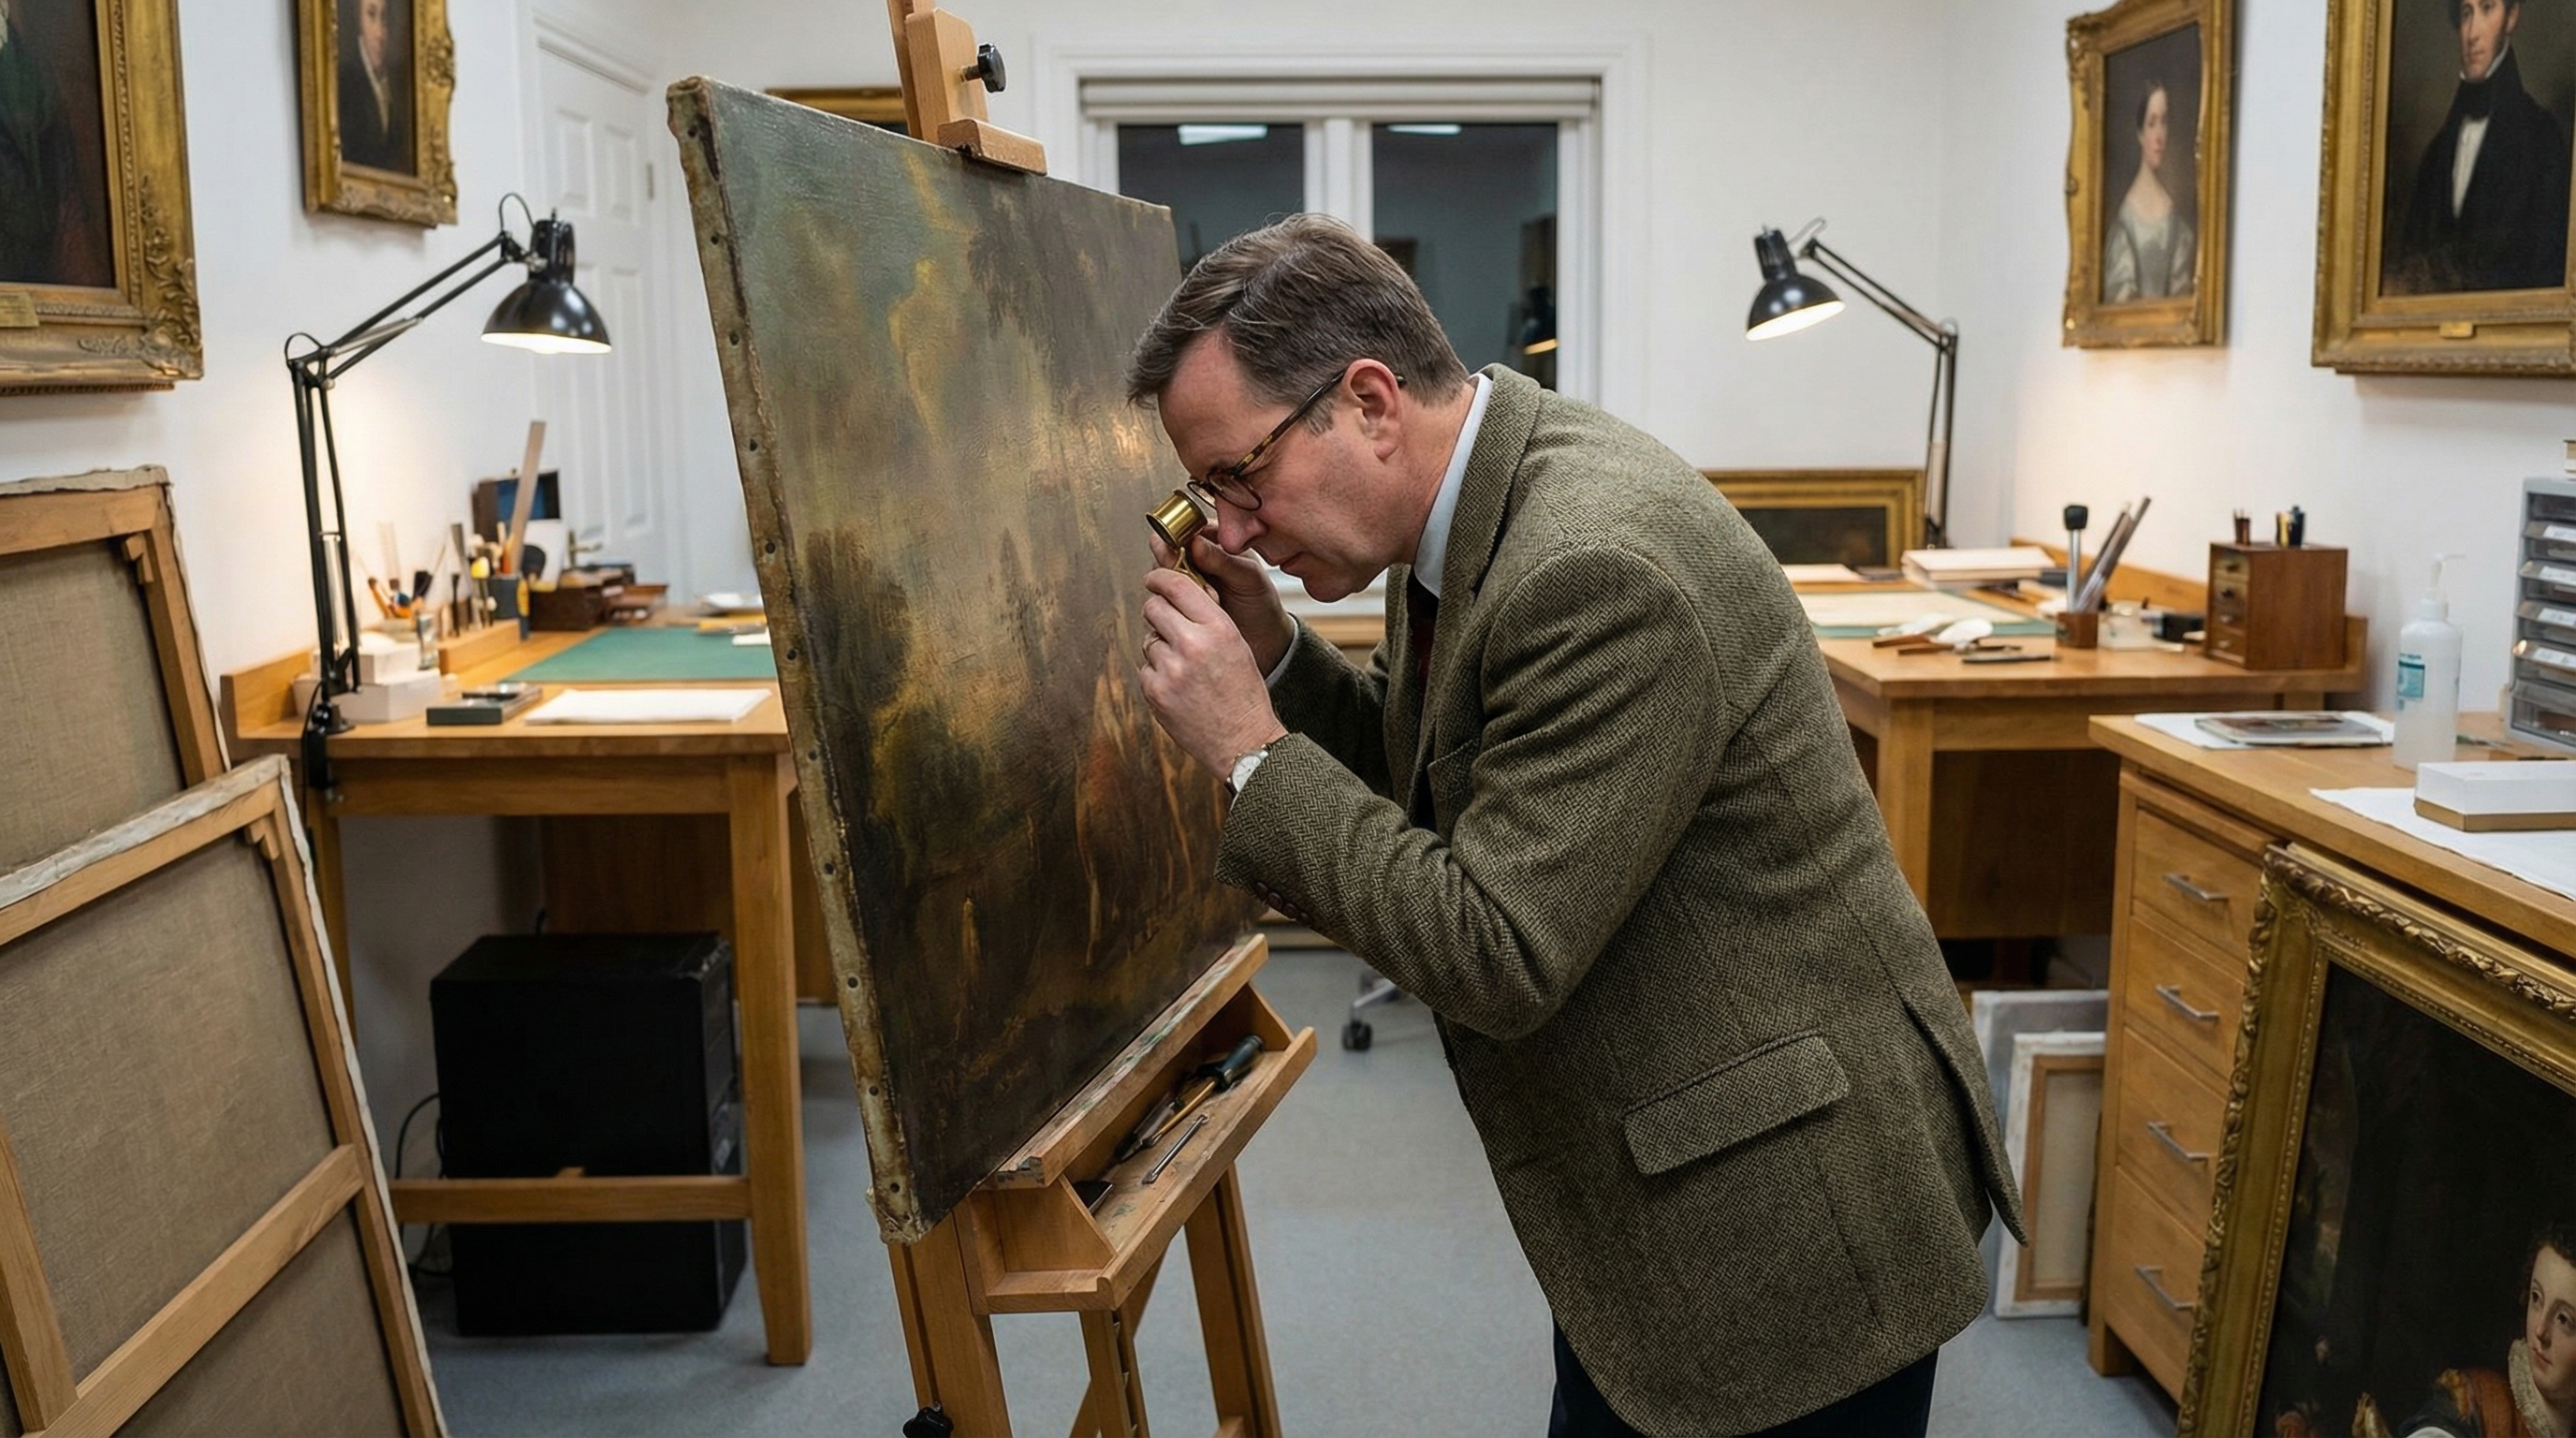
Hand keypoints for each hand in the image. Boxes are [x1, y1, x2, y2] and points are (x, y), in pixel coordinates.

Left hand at [1138, 567, 1287, 775]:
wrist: (1243, 741)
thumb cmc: (1243, 692)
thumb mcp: (1236, 644)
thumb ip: (1207, 617)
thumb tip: (1175, 592)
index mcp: (1218, 628)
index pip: (1178, 585)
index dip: (1160, 578)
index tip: (1154, 578)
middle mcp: (1192, 644)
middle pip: (1153, 607)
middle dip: (1159, 612)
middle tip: (1169, 626)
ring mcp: (1170, 669)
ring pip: (1149, 640)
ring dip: (1161, 649)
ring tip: (1186, 669)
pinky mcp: (1155, 691)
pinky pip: (1146, 668)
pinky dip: (1158, 675)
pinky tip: (1180, 688)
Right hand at [1149, 530, 1294, 673]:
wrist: (1264, 642)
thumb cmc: (1262, 604)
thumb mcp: (1249, 578)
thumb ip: (1223, 560)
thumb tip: (1195, 543)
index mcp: (1218, 543)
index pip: (1190, 530)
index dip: (1180, 535)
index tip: (1179, 546)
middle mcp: (1198, 561)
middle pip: (1170, 549)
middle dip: (1172, 559)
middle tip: (1180, 569)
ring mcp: (1187, 582)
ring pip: (1164, 573)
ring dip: (1173, 582)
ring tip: (1196, 591)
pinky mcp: (1179, 604)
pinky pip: (1164, 597)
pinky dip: (1171, 600)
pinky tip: (1187, 605)